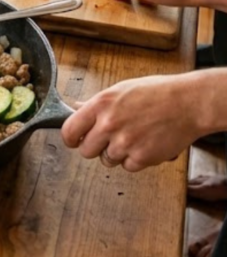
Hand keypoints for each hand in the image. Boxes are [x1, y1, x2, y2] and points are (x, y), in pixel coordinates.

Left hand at [61, 72, 207, 171]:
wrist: (188, 103)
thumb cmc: (157, 93)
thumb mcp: (121, 90)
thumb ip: (97, 104)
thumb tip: (77, 109)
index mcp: (101, 104)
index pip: (69, 131)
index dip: (70, 138)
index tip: (75, 140)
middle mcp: (109, 125)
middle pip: (85, 151)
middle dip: (95, 147)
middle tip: (109, 138)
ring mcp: (125, 143)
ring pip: (107, 160)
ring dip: (117, 153)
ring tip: (133, 136)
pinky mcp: (141, 158)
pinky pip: (127, 166)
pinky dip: (135, 159)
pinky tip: (145, 143)